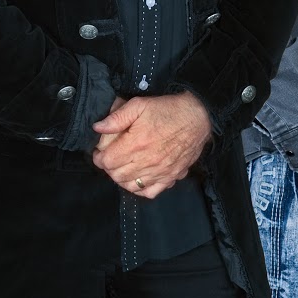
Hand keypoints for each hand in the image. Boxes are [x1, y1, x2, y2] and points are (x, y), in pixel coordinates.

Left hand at [91, 91, 211, 198]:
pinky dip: (141, 188)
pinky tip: (140, 178)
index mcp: (136, 144)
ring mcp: (160, 172)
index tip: (101, 151)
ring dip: (122, 178)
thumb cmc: (168, 109)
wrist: (199, 116)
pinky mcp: (171, 177)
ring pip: (130, 186)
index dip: (99, 157)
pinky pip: (150, 192)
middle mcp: (147, 162)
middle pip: (116, 175)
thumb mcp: (140, 104)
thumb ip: (117, 117)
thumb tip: (98, 128)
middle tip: (112, 157)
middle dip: (110, 167)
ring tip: (124, 167)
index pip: (106, 161)